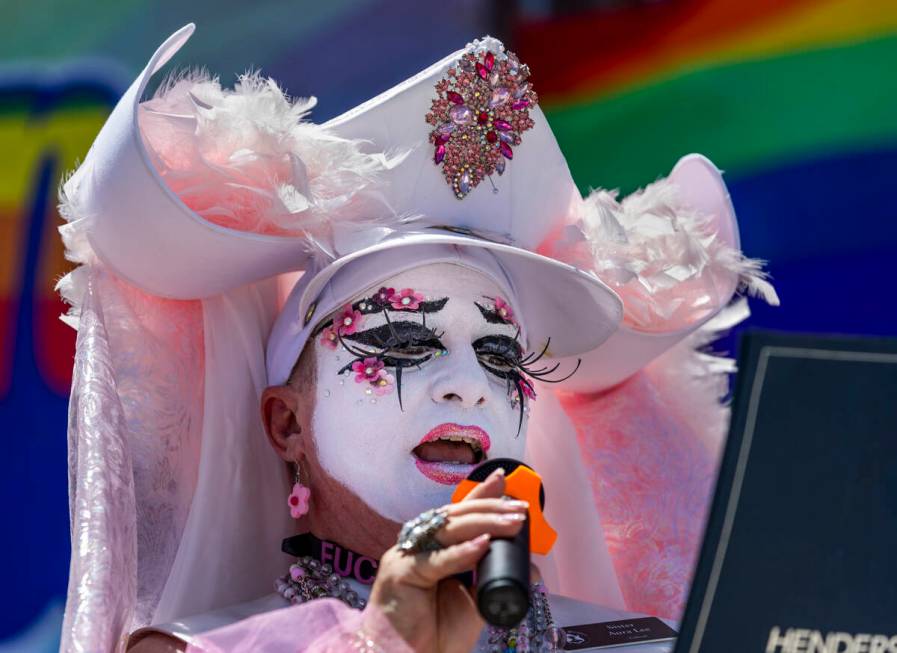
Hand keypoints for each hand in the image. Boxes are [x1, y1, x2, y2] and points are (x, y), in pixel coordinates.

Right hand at [364, 468, 528, 652]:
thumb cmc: (437, 632)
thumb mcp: (475, 600)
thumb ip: (493, 577)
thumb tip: (530, 563)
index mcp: (433, 546)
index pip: (459, 513)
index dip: (481, 495)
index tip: (504, 480)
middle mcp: (418, 544)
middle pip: (455, 516)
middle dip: (490, 508)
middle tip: (520, 511)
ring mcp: (406, 555)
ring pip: (447, 529)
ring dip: (483, 523)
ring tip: (511, 524)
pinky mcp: (400, 572)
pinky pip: (434, 559)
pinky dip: (460, 552)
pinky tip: (482, 544)